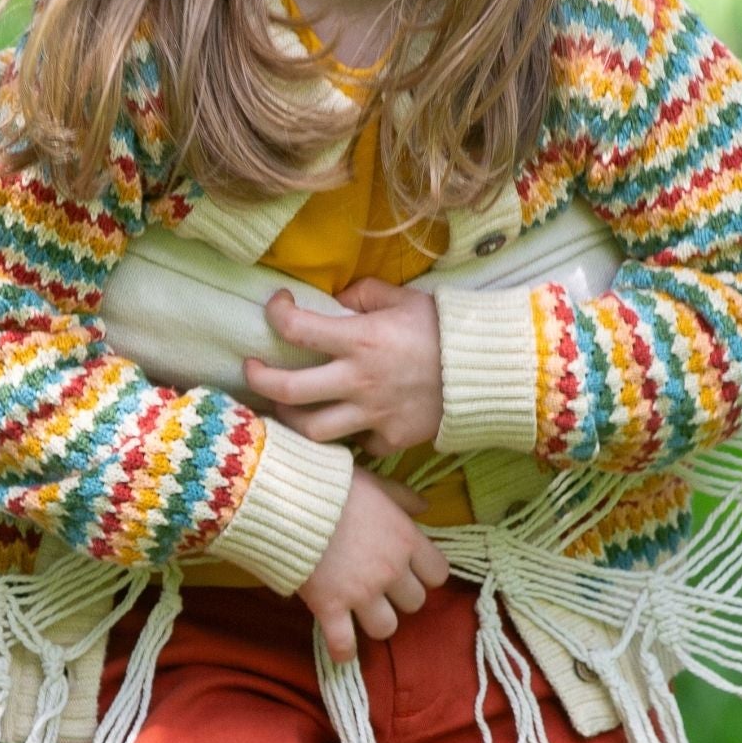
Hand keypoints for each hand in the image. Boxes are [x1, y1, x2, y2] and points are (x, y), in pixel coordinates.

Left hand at [243, 277, 443, 457]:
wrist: (490, 370)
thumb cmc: (446, 328)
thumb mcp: (404, 298)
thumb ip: (363, 295)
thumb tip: (334, 302)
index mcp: (360, 339)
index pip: (296, 328)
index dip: (276, 314)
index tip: (277, 306)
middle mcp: (359, 380)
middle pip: (288, 390)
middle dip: (259, 379)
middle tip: (251, 370)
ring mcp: (373, 415)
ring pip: (312, 430)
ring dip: (292, 418)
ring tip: (287, 406)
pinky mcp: (392, 439)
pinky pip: (358, 446)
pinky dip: (350, 438)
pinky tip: (347, 425)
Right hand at [298, 469, 452, 663]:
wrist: (291, 499)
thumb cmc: (334, 486)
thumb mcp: (375, 482)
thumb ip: (402, 497)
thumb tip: (424, 507)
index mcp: (406, 540)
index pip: (438, 573)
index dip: (425, 574)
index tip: (410, 570)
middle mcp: (391, 571)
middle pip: (415, 603)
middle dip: (400, 597)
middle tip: (381, 587)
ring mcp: (361, 593)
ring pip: (387, 627)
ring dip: (376, 621)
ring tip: (362, 613)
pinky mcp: (330, 607)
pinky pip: (344, 644)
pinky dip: (344, 651)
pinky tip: (343, 650)